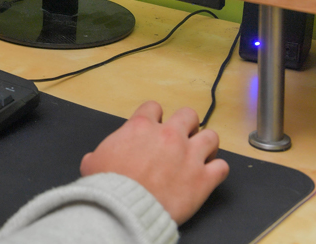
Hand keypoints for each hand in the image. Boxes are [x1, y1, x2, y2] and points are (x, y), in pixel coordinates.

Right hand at [80, 101, 228, 224]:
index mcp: (141, 126)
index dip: (155, 116)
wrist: (125, 208)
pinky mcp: (203, 178)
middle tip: (182, 137)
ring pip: (211, 136)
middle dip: (187, 124)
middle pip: (189, 114)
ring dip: (206, 144)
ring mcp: (189, 155)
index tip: (155, 126)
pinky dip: (217, 170)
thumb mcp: (93, 162)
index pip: (154, 107)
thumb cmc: (109, 185)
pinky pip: (222, 167)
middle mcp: (168, 135)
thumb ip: (100, 153)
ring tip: (200, 154)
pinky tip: (209, 174)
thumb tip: (94, 159)